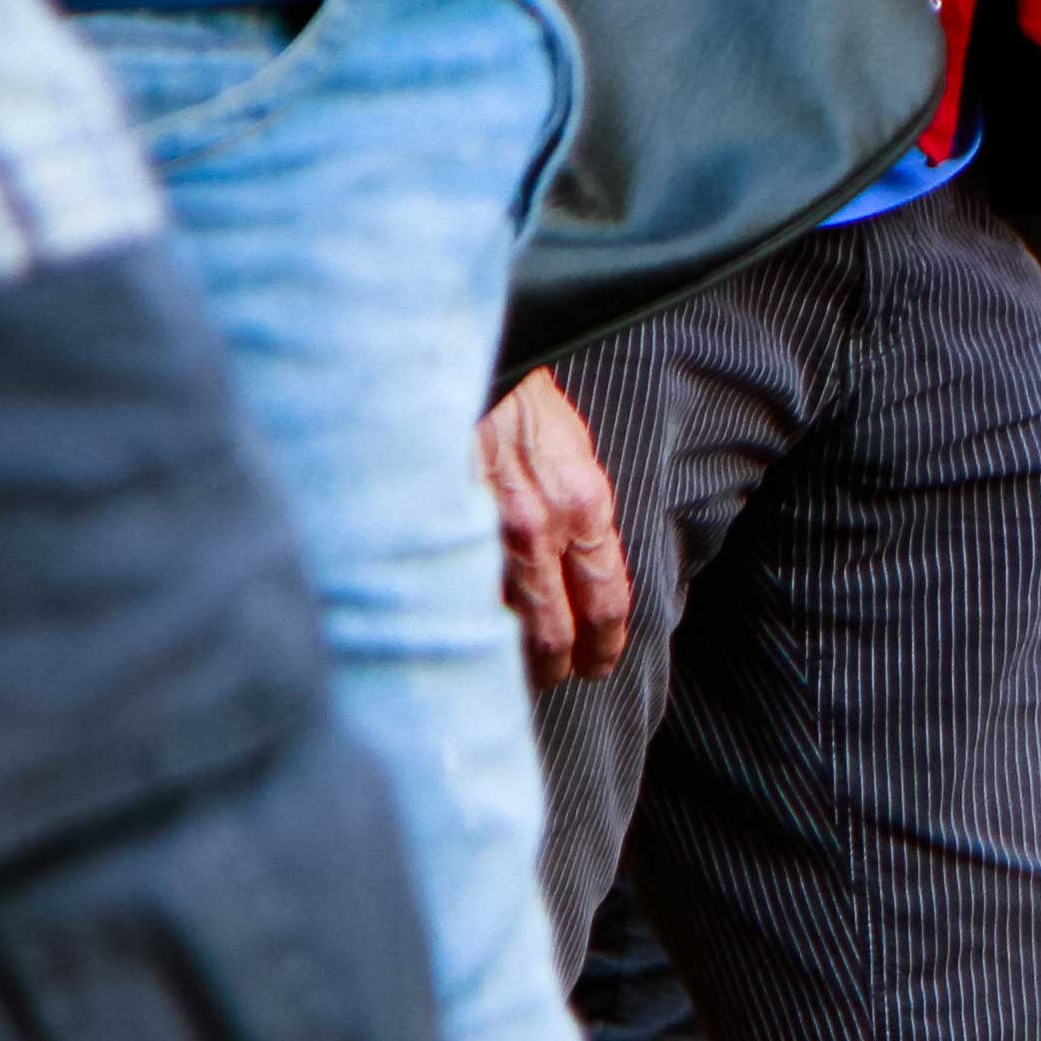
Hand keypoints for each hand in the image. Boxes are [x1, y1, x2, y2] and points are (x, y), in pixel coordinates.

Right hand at [478, 369, 629, 688]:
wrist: (460, 362)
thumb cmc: (516, 400)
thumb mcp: (572, 450)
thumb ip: (579, 511)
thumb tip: (578, 563)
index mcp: (584, 505)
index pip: (606, 601)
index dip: (604, 644)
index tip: (599, 662)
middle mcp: (539, 529)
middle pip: (555, 633)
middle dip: (557, 666)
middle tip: (556, 678)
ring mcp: (480, 535)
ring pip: (499, 629)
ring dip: (504, 660)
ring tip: (504, 672)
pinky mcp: (435, 532)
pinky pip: (451, 600)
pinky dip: (458, 628)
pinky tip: (457, 640)